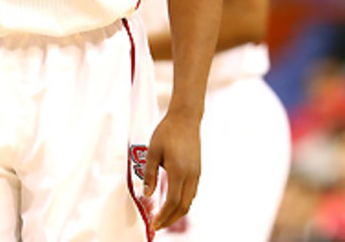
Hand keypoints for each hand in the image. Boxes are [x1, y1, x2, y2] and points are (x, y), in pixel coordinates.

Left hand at [142, 109, 201, 229]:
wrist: (185, 118)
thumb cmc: (167, 132)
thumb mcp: (152, 151)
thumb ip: (149, 175)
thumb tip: (147, 195)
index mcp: (178, 171)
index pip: (173, 202)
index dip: (164, 216)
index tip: (154, 224)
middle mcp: (191, 175)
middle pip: (183, 207)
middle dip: (171, 220)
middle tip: (158, 225)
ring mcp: (196, 173)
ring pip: (190, 201)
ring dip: (177, 213)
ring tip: (164, 217)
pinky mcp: (197, 170)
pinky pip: (192, 193)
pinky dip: (183, 203)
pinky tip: (173, 203)